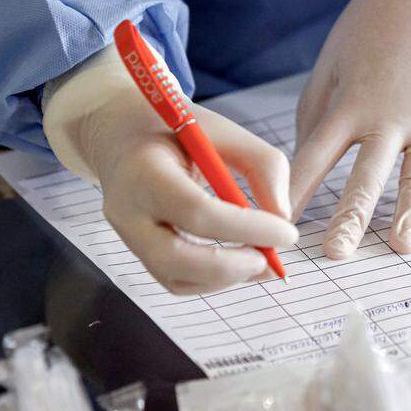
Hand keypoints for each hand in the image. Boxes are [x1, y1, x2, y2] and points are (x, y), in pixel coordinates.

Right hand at [44, 46, 297, 294]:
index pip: (196, 211)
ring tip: (262, 260)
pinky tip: (240, 262)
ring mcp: (127, 236)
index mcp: (145, 170)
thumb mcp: (224, 130)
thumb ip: (263, 165)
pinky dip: (213, 281)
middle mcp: (127, 209)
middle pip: (174, 258)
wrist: (122, 134)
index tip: (287, 232)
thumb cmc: (177, 129)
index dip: (246, 228)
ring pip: (175, 279)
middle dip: (230, 267)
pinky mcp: (138, 252)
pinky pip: (176, 280)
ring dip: (226, 279)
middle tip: (271, 260)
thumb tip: (283, 218)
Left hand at [290, 0, 410, 258]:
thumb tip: (302, 165)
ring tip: (404, 247)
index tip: (277, 227)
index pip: (313, 160)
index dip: (294, 195)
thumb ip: (317, 116)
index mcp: (348, 104)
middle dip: (350, 217)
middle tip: (337, 255)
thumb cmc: (373, 24)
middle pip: (365, 176)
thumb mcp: (332, 62)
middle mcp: (387, 116)